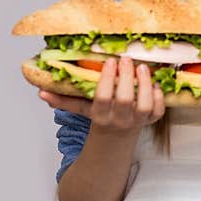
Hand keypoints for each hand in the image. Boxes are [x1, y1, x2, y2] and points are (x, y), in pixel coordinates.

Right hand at [38, 56, 164, 130]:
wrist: (115, 141)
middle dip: (127, 77)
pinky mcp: (150, 121)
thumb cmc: (99, 119)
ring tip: (142, 66)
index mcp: (101, 116)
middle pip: (125, 100)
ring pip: (145, 105)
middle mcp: (120, 120)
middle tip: (125, 59)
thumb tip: (41, 92)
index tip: (109, 62)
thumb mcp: (82, 110)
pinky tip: (155, 83)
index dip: (107, 80)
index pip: (104, 98)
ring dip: (145, 84)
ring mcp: (137, 122)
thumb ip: (64, 100)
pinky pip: (159, 112)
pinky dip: (159, 97)